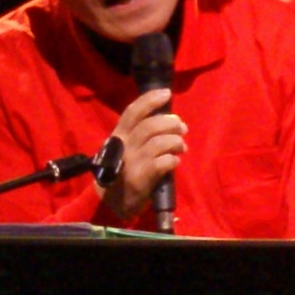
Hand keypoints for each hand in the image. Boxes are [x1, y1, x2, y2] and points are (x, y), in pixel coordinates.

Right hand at [102, 86, 187, 222]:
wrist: (112, 200)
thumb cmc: (123, 168)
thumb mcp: (124, 147)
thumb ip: (140, 132)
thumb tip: (168, 118)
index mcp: (119, 135)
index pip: (133, 112)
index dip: (150, 100)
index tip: (166, 93)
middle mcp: (124, 146)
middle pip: (150, 126)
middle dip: (171, 123)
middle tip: (182, 128)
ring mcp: (131, 163)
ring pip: (158, 143)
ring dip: (175, 142)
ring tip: (181, 146)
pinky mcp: (140, 179)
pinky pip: (161, 164)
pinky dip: (172, 160)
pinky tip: (175, 161)